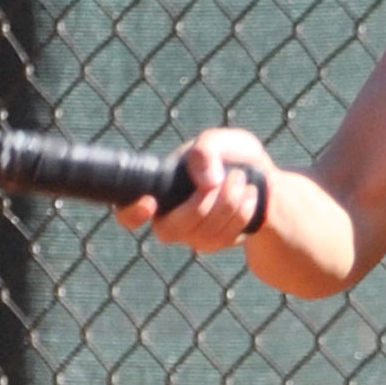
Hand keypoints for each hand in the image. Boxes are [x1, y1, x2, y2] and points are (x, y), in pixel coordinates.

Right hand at [117, 125, 274, 249]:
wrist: (258, 176)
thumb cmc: (229, 156)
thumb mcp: (219, 141)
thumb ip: (206, 150)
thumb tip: (208, 182)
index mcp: (159, 190)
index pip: (127, 215)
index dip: (131, 214)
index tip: (150, 202)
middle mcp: (168, 218)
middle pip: (171, 229)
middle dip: (203, 203)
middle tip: (230, 175)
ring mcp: (190, 235)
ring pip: (202, 234)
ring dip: (229, 203)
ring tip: (242, 178)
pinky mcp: (213, 243)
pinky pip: (224, 237)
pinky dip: (242, 212)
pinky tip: (250, 194)